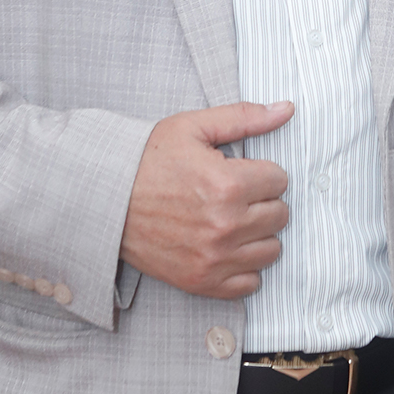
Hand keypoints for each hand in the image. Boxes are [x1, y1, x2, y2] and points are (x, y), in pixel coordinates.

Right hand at [120, 101, 292, 300]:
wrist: (105, 200)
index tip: (241, 173)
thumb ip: (244, 117)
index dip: (262, 172)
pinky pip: (250, 283)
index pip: (280, 180)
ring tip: (232, 219)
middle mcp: (225, 225)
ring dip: (258, 234)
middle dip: (263, 200)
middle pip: (280, 215)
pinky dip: (244, 267)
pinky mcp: (202, 282)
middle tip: (235, 195)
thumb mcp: (193, 127)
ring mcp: (214, 258)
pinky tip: (226, 247)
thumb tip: (287, 109)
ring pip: (271, 249)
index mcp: (228, 184)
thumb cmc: (147, 161)